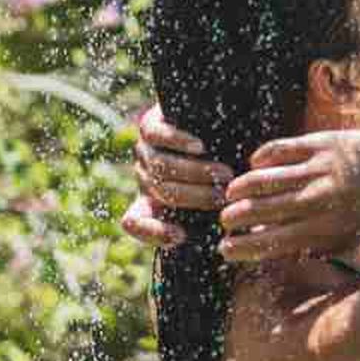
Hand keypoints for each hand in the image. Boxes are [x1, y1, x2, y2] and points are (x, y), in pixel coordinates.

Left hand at [120, 102, 234, 247]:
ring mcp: (144, 151)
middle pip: (163, 191)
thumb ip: (206, 217)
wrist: (211, 124)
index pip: (134, 222)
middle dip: (196, 196)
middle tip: (225, 196)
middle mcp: (144, 177)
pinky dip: (179, 142)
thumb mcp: (211, 199)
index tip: (181, 236)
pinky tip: (200, 147)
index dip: (153, 233)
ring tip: (224, 174)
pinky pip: (156, 135)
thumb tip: (208, 236)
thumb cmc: (218, 173)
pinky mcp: (148, 125)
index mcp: (149, 202)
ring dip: (195, 172)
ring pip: (162, 166)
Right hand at [217, 128, 359, 263]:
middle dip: (237, 217)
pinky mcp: (324, 144)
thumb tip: (274, 252)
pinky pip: (284, 149)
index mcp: (325, 231)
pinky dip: (264, 156)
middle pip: (264, 211)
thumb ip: (312, 246)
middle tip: (223, 220)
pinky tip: (254, 162)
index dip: (244, 246)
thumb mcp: (347, 240)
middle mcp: (320, 201)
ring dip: (244, 187)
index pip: (273, 241)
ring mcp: (321, 169)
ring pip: (268, 178)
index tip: (225, 248)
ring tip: (229, 192)